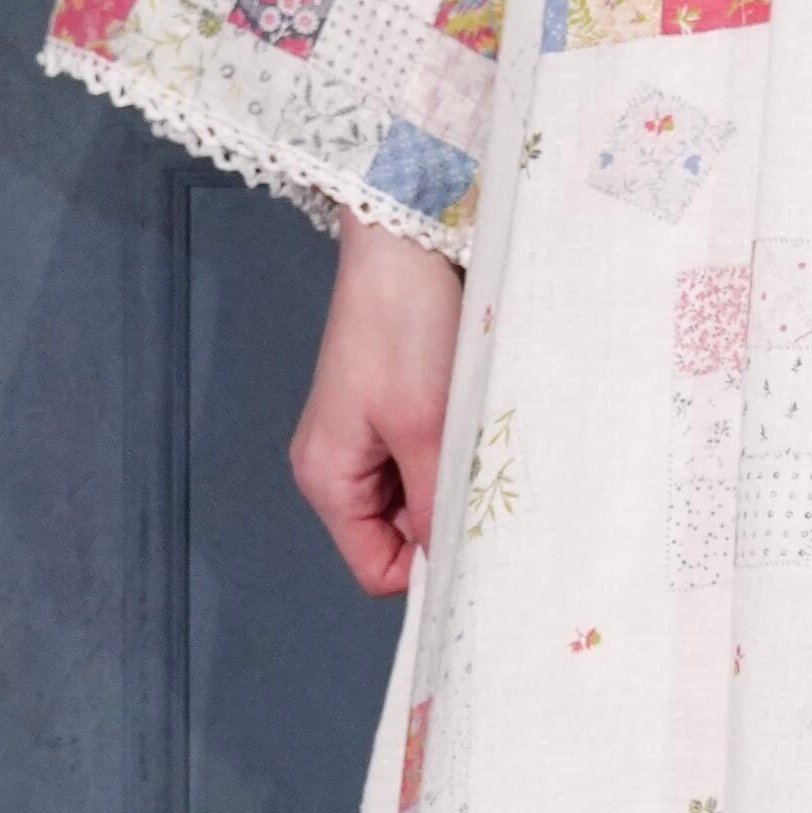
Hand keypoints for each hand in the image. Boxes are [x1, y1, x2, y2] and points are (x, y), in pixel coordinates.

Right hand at [292, 217, 463, 597]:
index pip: (376, 569)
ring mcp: (368, 439)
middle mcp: (340, 467)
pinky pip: (429, 461)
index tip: (472, 540)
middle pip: (399, 537)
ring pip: (420, 499)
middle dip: (443, 517)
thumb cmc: (402, 325)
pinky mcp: (395, 413)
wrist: (405, 244)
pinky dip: (454, 454)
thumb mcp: (426, 430)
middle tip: (484, 483)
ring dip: (453, 481)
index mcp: (328, 479)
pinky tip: (472, 425)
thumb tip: (451, 566)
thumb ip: (435, 506)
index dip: (425, 566)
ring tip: (476, 443)